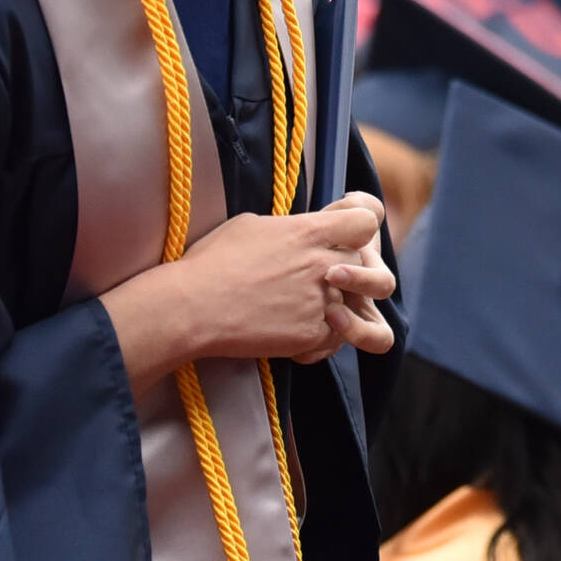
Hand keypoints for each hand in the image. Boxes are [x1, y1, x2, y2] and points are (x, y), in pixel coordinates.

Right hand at [100, 194, 394, 392]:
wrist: (194, 308)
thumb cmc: (213, 262)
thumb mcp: (252, 225)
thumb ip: (291, 227)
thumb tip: (300, 228)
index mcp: (310, 231)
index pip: (367, 221)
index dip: (360, 227)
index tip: (346, 235)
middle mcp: (324, 264)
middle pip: (365, 264)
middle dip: (348, 272)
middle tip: (318, 279)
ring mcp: (322, 301)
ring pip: (354, 304)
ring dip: (335, 308)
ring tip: (301, 308)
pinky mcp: (312, 334)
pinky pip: (335, 339)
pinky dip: (319, 339)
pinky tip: (291, 333)